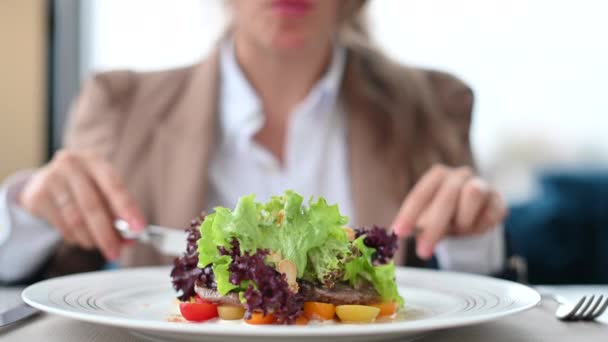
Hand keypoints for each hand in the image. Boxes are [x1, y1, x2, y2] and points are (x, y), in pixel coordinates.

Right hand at [19, 150, 144, 259]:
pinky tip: (82, 240)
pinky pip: (61, 225)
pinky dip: (75, 238)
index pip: (115, 186)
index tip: (138, 228)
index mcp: (95, 161)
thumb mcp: (102, 190)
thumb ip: (117, 211)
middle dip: (107, 233)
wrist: (45, 180)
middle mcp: (72, 165)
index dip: (127, 208)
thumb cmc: (84, 186)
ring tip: (99, 246)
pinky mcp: (38, 196)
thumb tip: (130, 238)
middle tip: (116, 251)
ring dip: (91, 239)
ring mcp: (51, 179)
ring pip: (75, 219)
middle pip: (92, 205)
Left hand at [391, 164, 506, 259]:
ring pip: (473, 194)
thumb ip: (410, 226)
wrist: (476, 215)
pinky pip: (490, 213)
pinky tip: (475, 228)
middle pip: (446, 196)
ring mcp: (482, 184)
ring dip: (462, 220)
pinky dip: (480, 226)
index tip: (399, 233)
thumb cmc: (445, 215)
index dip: (408, 214)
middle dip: (434, 227)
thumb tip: (387, 238)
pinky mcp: (499, 200)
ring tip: (459, 230)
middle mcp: (459, 175)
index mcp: (437, 176)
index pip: (420, 194)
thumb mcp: (426, 220)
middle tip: (423, 252)